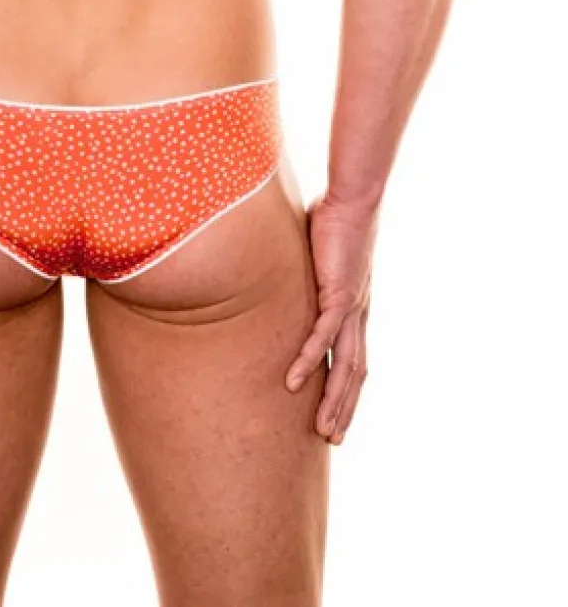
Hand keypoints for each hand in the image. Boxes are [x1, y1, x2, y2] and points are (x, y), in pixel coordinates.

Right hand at [286, 193, 376, 444]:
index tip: (337, 416)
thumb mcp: (315, 257)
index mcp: (355, 308)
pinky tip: (293, 381)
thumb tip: (279, 273)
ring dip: (334, 400)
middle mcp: (358, 315)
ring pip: (346, 366)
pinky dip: (309, 361)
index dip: (348, 391)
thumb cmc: (334, 219)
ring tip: (322, 430)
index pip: (355, 360)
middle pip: (356, 374)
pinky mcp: (339, 293)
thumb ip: (303, 274)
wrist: (354, 199)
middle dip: (345, 408)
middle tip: (332, 439)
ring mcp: (351, 307)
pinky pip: (323, 336)